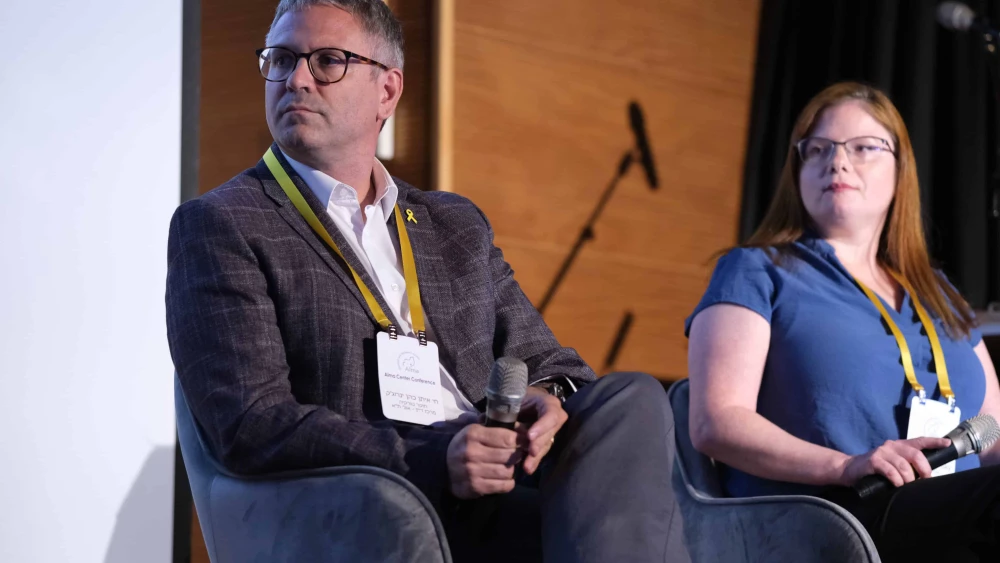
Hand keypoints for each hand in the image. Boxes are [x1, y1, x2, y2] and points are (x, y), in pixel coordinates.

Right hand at [446, 423, 519, 498]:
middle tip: (516, 455)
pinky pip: (503, 486)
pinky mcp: (475, 487)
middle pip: (509, 455)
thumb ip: (496, 427)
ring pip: (508, 471)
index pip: (507, 438)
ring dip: (512, 470)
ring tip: (508, 466)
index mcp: (473, 434)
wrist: (443, 466)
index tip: (523, 441)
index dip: (519, 440)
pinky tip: (504, 478)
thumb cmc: (465, 445)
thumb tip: (523, 428)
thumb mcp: (475, 430)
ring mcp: (473, 471)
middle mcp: (472, 452)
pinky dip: (508, 483)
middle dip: (517, 455)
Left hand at [517, 386, 568, 474]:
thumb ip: (510, 409)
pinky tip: (528, 469)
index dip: (542, 426)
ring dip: (536, 456)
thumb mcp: (513, 399)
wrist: (518, 404)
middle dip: (540, 443)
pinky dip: (534, 461)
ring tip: (527, 466)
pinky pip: (541, 452)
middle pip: (550, 432)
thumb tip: (498, 421)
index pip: (550, 414)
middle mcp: (554, 416)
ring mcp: (551, 430)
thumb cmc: (514, 398)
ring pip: (546, 444)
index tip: (530, 436)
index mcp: (548, 403)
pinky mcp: (545, 441)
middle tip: (531, 452)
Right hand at [837, 437, 951, 487]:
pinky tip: (895, 484)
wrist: (850, 469)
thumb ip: (907, 464)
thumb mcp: (893, 463)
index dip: (934, 442)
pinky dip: (896, 479)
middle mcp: (892, 445)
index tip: (947, 444)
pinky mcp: (873, 461)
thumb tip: (926, 475)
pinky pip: (890, 470)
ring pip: (903, 465)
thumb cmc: (876, 469)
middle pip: (915, 454)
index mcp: (899, 445)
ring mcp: (882, 452)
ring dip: (908, 478)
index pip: (919, 441)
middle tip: (924, 479)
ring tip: (905, 484)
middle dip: (923, 468)